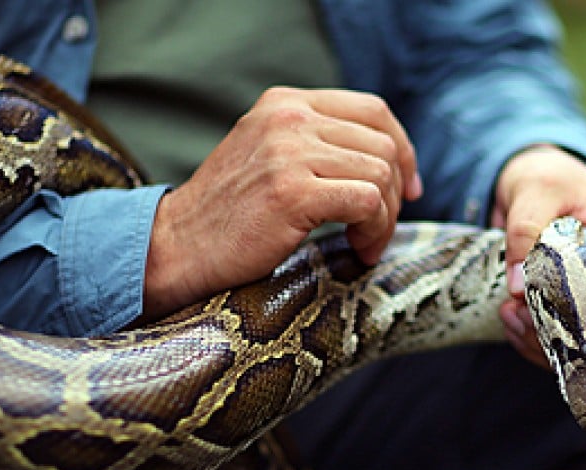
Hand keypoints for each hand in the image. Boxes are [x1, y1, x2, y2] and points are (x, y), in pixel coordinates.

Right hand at [142, 87, 421, 318]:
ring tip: (364, 244)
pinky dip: (374, 231)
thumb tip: (385, 161)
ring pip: (380, 173)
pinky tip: (357, 249)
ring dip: (384, 218)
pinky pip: (367, 202)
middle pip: (383, 144)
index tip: (408, 188)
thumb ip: (313, 144)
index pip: (373, 110)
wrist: (177, 246)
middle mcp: (289, 118)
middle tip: (378, 230)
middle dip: (394, 194)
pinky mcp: (292, 191)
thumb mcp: (267, 156)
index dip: (403, 149)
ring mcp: (289, 152)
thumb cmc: (226, 216)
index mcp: (284, 103)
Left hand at [491, 145, 585, 365]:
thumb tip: (518, 288)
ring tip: (512, 316)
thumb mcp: (536, 191)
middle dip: (582, 340)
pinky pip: (562, 341)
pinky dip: (534, 341)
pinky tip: (509, 320)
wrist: (526, 180)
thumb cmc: (546, 177)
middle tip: (533, 322)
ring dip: (549, 343)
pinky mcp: (572, 307)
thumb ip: (526, 230)